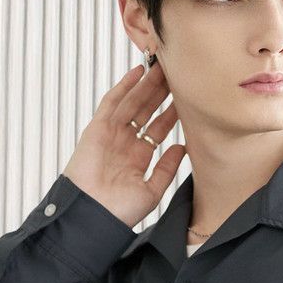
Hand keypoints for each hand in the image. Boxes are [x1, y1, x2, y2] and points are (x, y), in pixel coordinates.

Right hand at [61, 62, 186, 228]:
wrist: (94, 215)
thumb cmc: (120, 211)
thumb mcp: (152, 191)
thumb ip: (167, 169)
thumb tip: (182, 148)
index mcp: (137, 158)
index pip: (157, 129)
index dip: (171, 113)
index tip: (187, 99)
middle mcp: (124, 143)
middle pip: (145, 111)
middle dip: (160, 93)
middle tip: (177, 74)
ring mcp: (110, 134)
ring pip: (132, 103)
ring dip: (146, 85)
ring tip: (163, 67)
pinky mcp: (96, 128)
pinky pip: (111, 102)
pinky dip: (124, 86)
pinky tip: (138, 72)